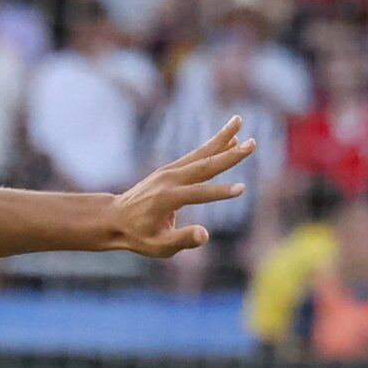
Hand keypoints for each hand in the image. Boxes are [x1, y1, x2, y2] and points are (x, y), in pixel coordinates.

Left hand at [106, 117, 255, 257]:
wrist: (115, 218)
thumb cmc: (138, 236)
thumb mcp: (159, 246)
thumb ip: (183, 240)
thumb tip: (205, 235)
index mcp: (168, 198)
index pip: (199, 194)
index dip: (220, 193)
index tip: (241, 189)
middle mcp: (170, 179)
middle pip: (204, 165)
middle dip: (230, 155)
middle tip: (253, 143)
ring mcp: (169, 171)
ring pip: (201, 153)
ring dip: (222, 138)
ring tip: (239, 121)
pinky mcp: (170, 169)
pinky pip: (195, 156)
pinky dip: (211, 146)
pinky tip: (227, 140)